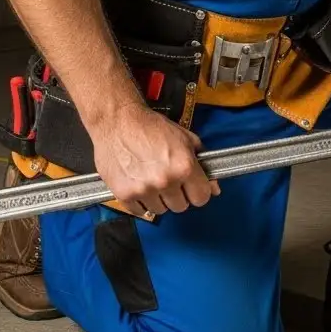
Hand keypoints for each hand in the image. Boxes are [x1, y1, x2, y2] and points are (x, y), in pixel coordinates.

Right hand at [88, 103, 219, 215]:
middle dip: (177, 196)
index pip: (202, 198)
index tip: (191, 188)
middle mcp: (165, 181)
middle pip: (181, 206)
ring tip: (150, 180)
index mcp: (184, 167)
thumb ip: (202, 164)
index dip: (197, 192)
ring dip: (158, 199)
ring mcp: (144, 189)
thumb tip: (214, 187)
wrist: (116, 120)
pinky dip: (139, 202)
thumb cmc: (150, 127)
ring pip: (160, 210)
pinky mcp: (124, 194)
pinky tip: (138, 185)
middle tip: (168, 181)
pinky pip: (139, 211)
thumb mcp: (185, 139)